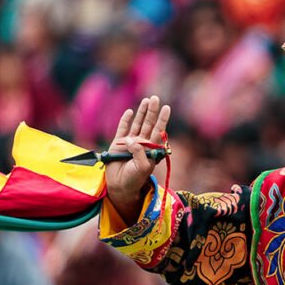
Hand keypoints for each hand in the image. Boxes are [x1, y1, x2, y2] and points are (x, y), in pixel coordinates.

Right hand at [105, 96, 171, 223]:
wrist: (119, 186)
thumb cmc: (134, 179)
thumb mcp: (142, 167)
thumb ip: (139, 152)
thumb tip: (132, 139)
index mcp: (151, 149)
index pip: (158, 131)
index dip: (162, 119)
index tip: (167, 107)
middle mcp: (142, 143)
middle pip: (148, 123)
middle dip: (152, 111)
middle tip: (155, 98)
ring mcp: (130, 142)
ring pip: (137, 124)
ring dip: (142, 112)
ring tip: (147, 100)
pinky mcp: (117, 143)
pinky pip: (122, 129)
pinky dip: (126, 120)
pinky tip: (130, 112)